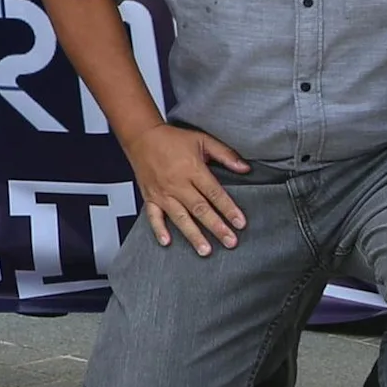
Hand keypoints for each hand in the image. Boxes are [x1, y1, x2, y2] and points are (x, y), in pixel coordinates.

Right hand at [122, 118, 248, 252]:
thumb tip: (245, 169)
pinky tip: (167, 242)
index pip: (214, 193)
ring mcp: (162, 192)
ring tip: (205, 250)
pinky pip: (153, 216)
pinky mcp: (150, 197)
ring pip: (180, 217)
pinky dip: (158, 229)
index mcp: (192, 169)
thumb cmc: (172, 138)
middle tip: (230, 242)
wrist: (141, 136)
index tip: (240, 223)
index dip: (228, 209)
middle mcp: (177, 183)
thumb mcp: (202, 140)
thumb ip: (225, 154)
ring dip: (193, 234)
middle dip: (216, 227)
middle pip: (200, 209)